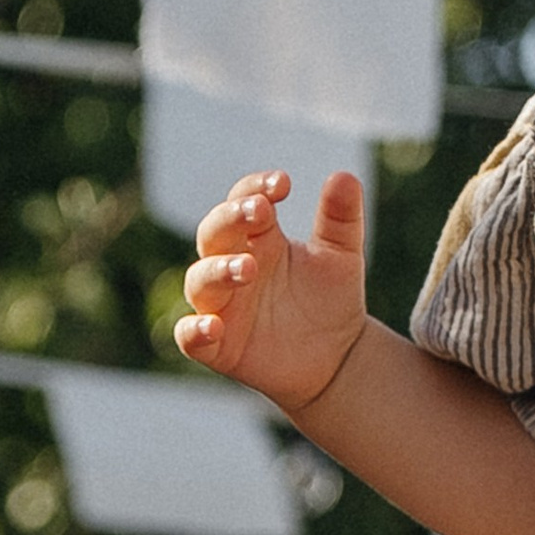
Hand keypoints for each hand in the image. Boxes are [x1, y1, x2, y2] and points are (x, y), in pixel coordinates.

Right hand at [174, 168, 369, 413]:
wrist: (337, 357)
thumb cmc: (330, 300)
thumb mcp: (342, 256)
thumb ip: (340, 218)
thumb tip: (344, 177)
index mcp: (260, 238)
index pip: (244, 201)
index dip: (256, 188)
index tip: (283, 183)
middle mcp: (232, 265)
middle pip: (214, 233)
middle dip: (231, 219)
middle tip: (260, 211)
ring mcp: (222, 306)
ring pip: (200, 280)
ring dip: (217, 270)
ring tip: (248, 267)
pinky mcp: (218, 347)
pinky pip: (191, 337)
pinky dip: (194, 331)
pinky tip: (213, 327)